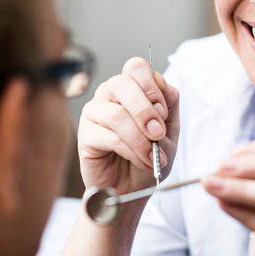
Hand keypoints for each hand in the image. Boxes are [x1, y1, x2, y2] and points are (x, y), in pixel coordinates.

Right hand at [78, 56, 179, 196]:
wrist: (134, 188)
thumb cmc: (149, 156)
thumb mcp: (169, 130)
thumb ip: (169, 104)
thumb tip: (163, 81)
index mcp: (129, 88)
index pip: (136, 67)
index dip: (152, 87)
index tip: (164, 112)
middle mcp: (108, 95)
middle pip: (122, 83)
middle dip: (145, 110)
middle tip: (159, 134)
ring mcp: (93, 113)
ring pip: (117, 114)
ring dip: (141, 138)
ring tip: (153, 156)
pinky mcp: (85, 136)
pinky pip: (109, 137)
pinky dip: (131, 151)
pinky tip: (142, 161)